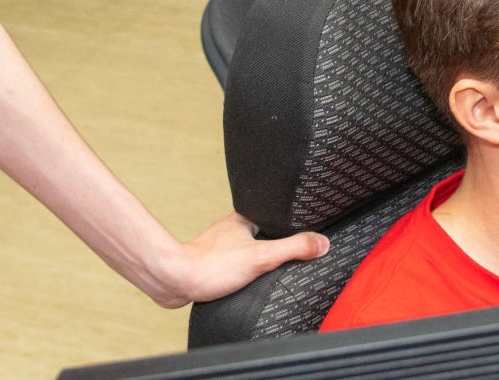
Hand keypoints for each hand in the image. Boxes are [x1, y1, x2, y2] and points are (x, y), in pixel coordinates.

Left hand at [156, 212, 328, 308]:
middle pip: (262, 232)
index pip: (274, 216)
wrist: (176, 282)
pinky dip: (243, 269)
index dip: (290, 224)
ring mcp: (219, 244)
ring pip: (247, 248)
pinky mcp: (210, 261)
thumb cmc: (213, 267)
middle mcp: (230, 227)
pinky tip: (247, 280)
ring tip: (270, 269)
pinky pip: (234, 262)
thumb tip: (323, 242)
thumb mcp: (262, 257)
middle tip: (290, 254)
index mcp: (244, 218)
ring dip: (257, 257)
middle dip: (274, 243)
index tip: (304, 232)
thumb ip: (293, 248)